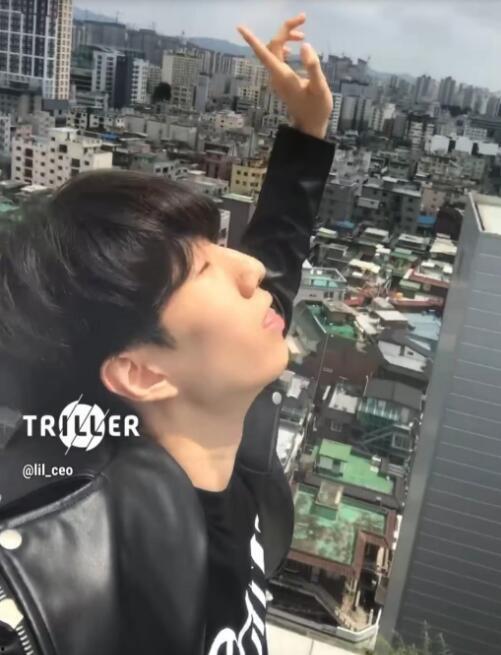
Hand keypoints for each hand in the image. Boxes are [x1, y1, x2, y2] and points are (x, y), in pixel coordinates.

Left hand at [237, 13, 332, 139]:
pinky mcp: (281, 80)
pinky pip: (277, 58)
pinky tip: (294, 48)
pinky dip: (285, 47)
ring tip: (302, 34)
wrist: (310, 125)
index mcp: (282, 76)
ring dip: (286, 38)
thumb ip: (312, 66)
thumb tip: (304, 45)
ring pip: (274, 51)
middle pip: (272, 45)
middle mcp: (276, 76)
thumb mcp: (319, 87)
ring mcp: (277, 78)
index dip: (252, 39)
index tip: (240, 27)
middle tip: (303, 18)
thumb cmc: (316, 108)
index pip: (265, 53)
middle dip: (285, 29)